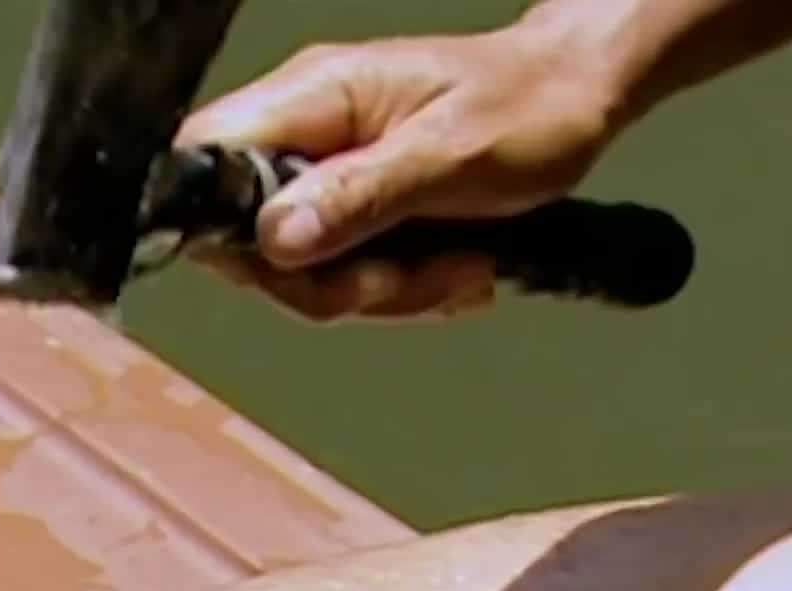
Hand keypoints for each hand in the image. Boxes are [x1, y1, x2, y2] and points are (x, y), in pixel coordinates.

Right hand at [176, 22, 622, 320]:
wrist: (583, 96)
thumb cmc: (531, 107)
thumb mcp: (450, 156)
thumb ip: (359, 196)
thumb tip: (275, 237)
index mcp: (313, 96)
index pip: (208, 155)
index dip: (223, 222)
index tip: (294, 261)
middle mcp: (305, 132)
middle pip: (247, 236)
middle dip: (323, 282)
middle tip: (397, 279)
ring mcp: (327, 172)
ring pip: (299, 269)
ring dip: (376, 293)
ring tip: (456, 271)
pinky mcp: (354, 206)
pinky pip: (341, 272)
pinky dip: (397, 290)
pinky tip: (454, 271)